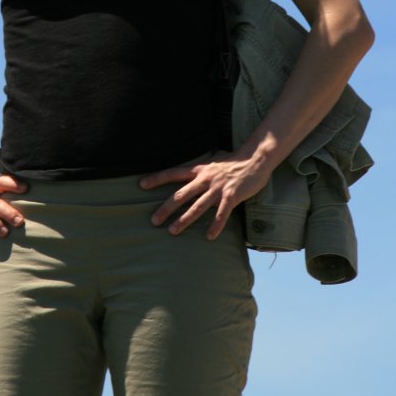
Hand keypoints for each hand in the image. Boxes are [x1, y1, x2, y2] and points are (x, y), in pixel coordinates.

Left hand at [139, 153, 270, 239]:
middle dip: (166, 208)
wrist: (254, 159)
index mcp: (199, 169)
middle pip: (181, 195)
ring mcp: (217, 188)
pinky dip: (215, 225)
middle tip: (154, 221)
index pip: (173, 173)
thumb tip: (190, 170)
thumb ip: (201, 168)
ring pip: (197, 206)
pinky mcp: (231, 196)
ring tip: (172, 231)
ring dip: (184, 220)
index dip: (157, 179)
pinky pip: (221, 213)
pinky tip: (209, 236)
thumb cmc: (233, 161)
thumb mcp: (212, 160)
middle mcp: (205, 179)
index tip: (141, 184)